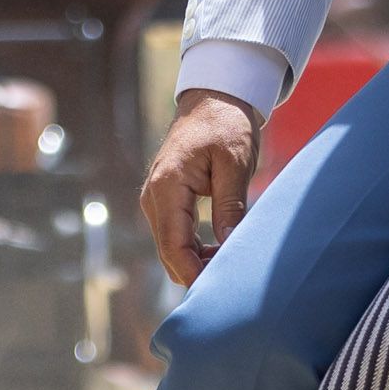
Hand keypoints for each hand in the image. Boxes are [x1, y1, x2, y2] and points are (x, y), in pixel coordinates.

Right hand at [141, 91, 263, 287]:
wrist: (213, 99)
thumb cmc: (226, 124)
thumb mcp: (234, 164)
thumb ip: (230, 206)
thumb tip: (229, 248)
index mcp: (167, 186)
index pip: (174, 245)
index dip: (194, 274)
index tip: (220, 290)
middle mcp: (153, 197)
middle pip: (169, 252)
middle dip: (197, 272)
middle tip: (234, 281)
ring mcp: (155, 200)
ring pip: (171, 248)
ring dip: (196, 262)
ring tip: (232, 265)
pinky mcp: (164, 201)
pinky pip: (174, 236)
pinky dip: (194, 249)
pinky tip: (220, 250)